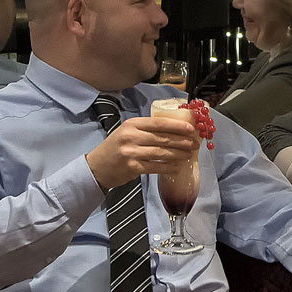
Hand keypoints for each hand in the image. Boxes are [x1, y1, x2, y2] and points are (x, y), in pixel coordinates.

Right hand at [84, 112, 198, 193]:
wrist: (97, 166)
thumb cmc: (115, 148)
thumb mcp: (127, 132)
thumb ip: (145, 130)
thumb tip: (174, 130)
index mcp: (132, 124)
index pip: (158, 123)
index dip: (177, 125)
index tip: (190, 128)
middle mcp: (131, 136)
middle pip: (162, 138)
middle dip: (182, 141)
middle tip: (195, 144)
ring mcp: (131, 152)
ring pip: (161, 152)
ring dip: (178, 154)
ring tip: (189, 154)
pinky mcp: (132, 167)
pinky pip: (156, 166)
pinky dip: (168, 167)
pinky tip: (177, 167)